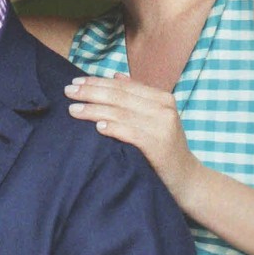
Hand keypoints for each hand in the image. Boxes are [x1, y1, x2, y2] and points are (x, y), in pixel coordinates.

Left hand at [65, 74, 202, 208]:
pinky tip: (97, 127)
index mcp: (161, 98)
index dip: (98, 82)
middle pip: (120, 97)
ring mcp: (162, 126)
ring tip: (73, 110)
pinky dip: (114, 128)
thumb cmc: (164, 148)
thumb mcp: (155, 118)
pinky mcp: (158, 146)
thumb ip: (137, 98)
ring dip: (94, 110)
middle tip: (68, 91)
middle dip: (91, 92)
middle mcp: (163, 109)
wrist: (186, 178)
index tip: (76, 82)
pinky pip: (131, 133)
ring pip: (121, 113)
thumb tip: (116, 76)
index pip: (123, 86)